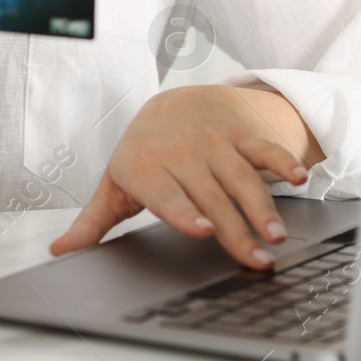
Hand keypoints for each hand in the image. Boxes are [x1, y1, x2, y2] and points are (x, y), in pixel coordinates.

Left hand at [48, 85, 314, 268]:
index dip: (184, 211)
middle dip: (235, 228)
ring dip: (263, 205)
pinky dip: (283, 161)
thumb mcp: (115, 184)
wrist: (171, 102)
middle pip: (211, 196)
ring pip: (241, 177)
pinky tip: (300, 178)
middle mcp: (182, 154)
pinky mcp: (239, 135)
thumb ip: (92, 222)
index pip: (167, 194)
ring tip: (277, 235)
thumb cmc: (142, 153)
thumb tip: (60, 251)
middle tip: (255, 258)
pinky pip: (263, 149)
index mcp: (147, 169)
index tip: (202, 229)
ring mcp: (213, 142)